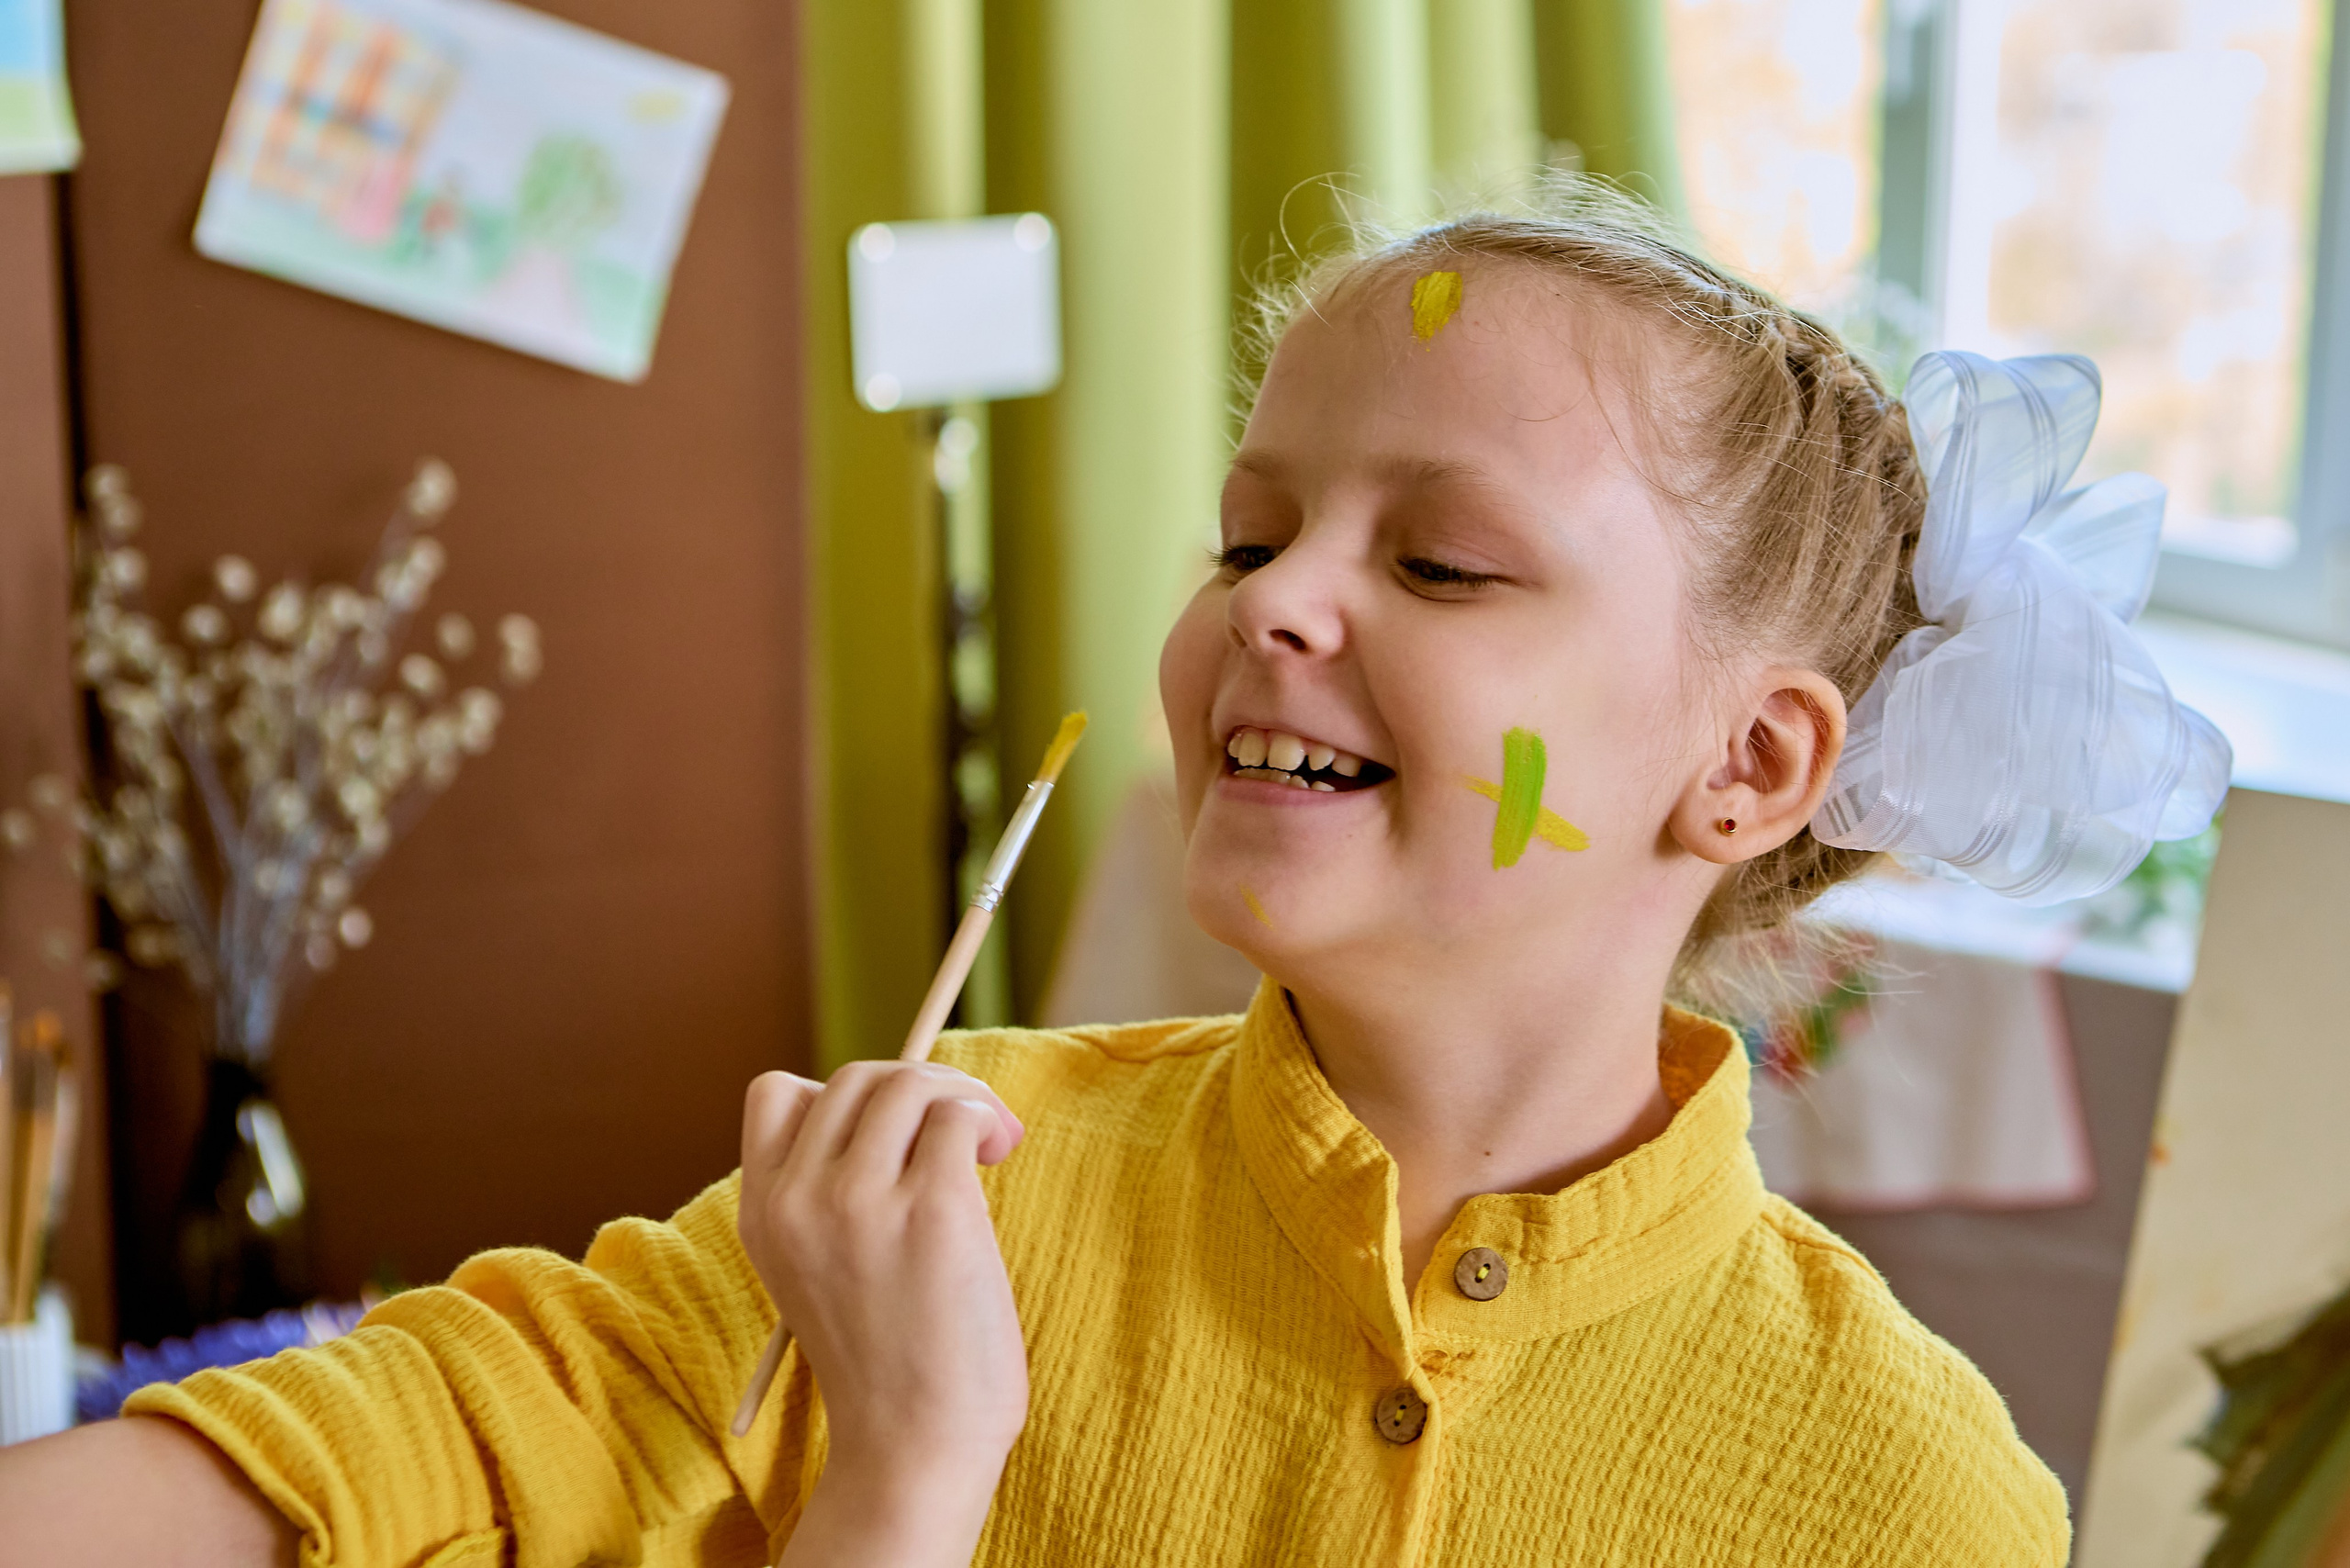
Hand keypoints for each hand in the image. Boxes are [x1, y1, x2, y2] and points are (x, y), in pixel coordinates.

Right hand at [738, 1061, 1028, 1564]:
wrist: (914, 1446)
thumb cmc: (888, 1361)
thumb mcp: (817, 1270)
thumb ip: (826, 1196)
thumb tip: (901, 1105)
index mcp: (763, 1214)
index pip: (778, 1094)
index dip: (844, 1097)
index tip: (893, 1134)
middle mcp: (800, 1200)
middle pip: (855, 1078)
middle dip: (918, 1088)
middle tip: (965, 1134)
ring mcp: (860, 1202)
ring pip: (909, 1085)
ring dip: (961, 1098)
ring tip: (992, 1144)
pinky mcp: (931, 1210)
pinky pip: (958, 1116)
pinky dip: (986, 1120)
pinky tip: (1000, 1154)